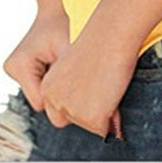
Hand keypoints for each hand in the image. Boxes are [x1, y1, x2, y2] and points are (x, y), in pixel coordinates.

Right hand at [2, 8, 70, 110]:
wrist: (56, 9)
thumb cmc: (63, 25)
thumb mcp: (67, 50)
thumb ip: (67, 80)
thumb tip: (69, 111)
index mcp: (18, 66)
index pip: (40, 102)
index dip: (58, 94)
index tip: (68, 74)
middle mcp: (11, 69)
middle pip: (39, 100)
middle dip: (55, 88)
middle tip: (64, 64)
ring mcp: (13, 70)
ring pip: (39, 94)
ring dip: (53, 82)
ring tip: (58, 58)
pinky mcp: (19, 70)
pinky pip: (38, 86)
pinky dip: (50, 77)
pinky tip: (54, 60)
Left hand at [38, 25, 136, 140]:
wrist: (111, 32)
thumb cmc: (98, 42)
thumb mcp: (74, 66)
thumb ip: (70, 86)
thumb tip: (79, 103)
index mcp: (47, 87)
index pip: (59, 111)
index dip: (79, 100)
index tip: (89, 82)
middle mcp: (54, 101)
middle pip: (72, 120)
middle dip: (87, 111)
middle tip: (100, 84)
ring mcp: (72, 111)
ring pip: (89, 126)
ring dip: (101, 112)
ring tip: (108, 83)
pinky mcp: (91, 118)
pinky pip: (105, 130)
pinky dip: (113, 119)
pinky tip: (114, 93)